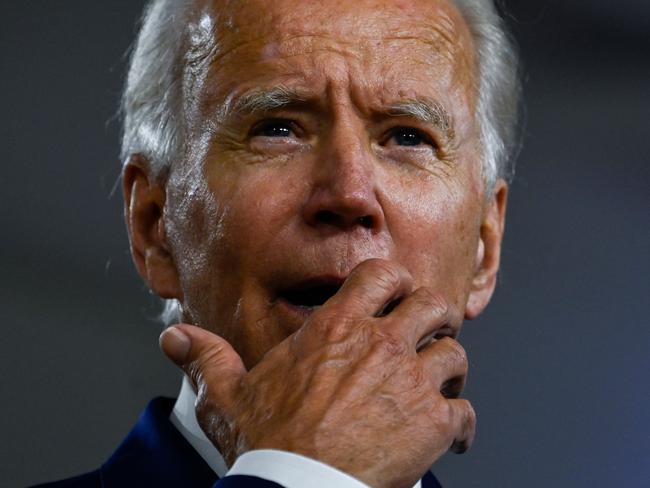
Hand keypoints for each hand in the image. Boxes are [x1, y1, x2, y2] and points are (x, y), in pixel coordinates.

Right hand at [160, 259, 474, 487]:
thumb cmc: (267, 443)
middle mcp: (379, 345)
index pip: (381, 276)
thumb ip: (205, 359)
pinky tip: (453, 439)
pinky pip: (464, 413)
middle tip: (432, 332)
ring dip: (452, 371)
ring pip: (455, 356)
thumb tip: (172, 338)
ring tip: (442, 386)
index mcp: (336, 329)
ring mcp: (410, 382)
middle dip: (438, 316)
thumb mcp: (227, 396)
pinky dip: (463, 425)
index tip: (399, 294)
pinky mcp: (432, 425)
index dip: (397, 280)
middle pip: (433, 305)